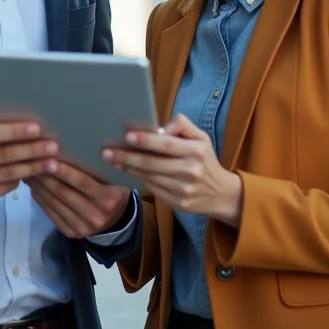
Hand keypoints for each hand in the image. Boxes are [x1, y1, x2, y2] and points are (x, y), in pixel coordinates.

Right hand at [0, 120, 57, 210]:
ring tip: (52, 162)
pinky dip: (20, 180)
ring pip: (8, 174)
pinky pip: (5, 188)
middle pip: (5, 155)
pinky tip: (33, 174)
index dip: (16, 132)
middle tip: (53, 147)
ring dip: (33, 168)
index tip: (37, 128)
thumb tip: (20, 125)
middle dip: (32, 151)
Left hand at [27, 162, 131, 238]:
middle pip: (64, 192)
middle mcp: (95, 214)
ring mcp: (82, 227)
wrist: (117, 220)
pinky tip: (34, 187)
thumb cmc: (113, 190)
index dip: (64, 172)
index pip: (82, 182)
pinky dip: (40, 199)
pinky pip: (51, 214)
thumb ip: (98, 167)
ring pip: (54, 203)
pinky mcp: (71, 232)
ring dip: (39, 186)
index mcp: (109, 198)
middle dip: (45, 176)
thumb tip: (67, 149)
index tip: (48, 159)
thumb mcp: (113, 178)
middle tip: (31, 161)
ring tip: (29, 170)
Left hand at [104, 114, 242, 226]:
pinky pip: (152, 188)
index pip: (166, 144)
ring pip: (149, 177)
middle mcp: (190, 171)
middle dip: (127, 156)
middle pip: (152, 163)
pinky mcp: (177, 202)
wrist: (221, 193)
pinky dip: (136, 179)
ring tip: (112, 159)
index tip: (127, 136)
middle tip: (107, 151)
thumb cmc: (205, 159)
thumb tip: (161, 128)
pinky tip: (125, 171)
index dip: (145, 140)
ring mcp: (183, 189)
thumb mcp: (201, 137)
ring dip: (128, 167)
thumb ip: (182, 125)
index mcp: (196, 151)